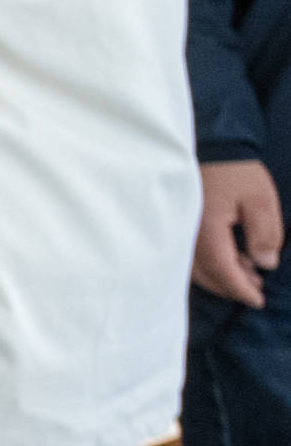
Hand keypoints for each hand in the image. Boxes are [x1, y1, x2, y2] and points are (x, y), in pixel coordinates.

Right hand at [196, 157, 283, 306]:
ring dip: (221, 276)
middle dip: (231, 287)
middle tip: (256, 289)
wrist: (210, 144)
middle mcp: (188, 236)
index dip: (242, 289)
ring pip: (197, 267)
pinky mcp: (181, 223)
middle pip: (207, 275)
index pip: (224, 271)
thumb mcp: (261, 200)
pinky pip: (191, 254)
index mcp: (208, 232)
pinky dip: (209, 264)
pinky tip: (228, 257)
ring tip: (247, 273)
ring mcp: (182, 230)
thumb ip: (265, 234)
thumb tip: (265, 264)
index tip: (259, 301)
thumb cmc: (235, 171)